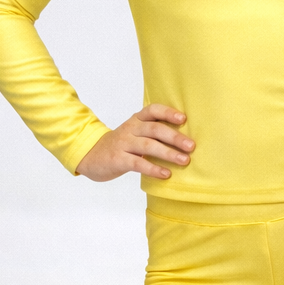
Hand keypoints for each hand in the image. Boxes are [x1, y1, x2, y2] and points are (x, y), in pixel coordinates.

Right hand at [75, 104, 193, 181]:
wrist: (92, 155)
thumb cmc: (122, 145)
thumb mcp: (135, 133)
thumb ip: (154, 132)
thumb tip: (186, 139)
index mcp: (137, 120)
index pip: (153, 110)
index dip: (168, 113)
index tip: (183, 119)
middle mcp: (131, 129)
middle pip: (155, 129)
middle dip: (175, 137)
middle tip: (191, 146)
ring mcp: (123, 143)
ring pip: (148, 145)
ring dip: (168, 153)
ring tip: (184, 160)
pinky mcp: (118, 159)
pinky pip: (138, 163)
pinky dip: (153, 169)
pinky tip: (166, 174)